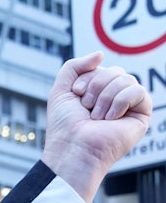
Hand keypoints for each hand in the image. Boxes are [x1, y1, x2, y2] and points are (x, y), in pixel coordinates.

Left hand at [41, 52, 151, 202]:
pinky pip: (138, 90)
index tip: (76, 94)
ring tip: (97, 118)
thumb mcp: (61, 90)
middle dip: (96, 86)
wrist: (72, 149)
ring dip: (105, 97)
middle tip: (86, 108)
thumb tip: (101, 54)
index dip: (86, 78)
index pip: (101, 68)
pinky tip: (111, 119)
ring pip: (126, 78)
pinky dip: (120, 102)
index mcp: (97, 92)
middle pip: (115, 71)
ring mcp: (128, 106)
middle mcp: (114, 98)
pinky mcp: (141, 114)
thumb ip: (74, 66)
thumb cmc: (64, 126)